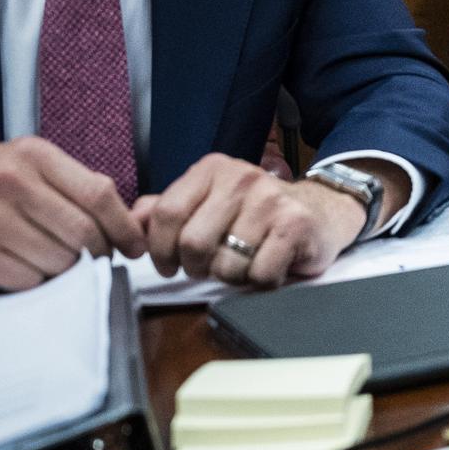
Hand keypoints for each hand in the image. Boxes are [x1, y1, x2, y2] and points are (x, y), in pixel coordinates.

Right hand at [0, 138, 144, 290]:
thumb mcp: (22, 166)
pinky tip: (21, 268)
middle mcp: (11, 181)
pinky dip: (34, 281)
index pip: (99, 193)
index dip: (123, 226)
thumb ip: (70, 185)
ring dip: (63, 269)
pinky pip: (28, 279)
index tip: (133, 245)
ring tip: (48, 260)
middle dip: (96, 253)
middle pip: (83, 232)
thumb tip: (127, 221)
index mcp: (33, 155)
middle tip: (92, 260)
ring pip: (59, 260)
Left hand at [134, 155, 370, 287]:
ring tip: (245, 262)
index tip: (168, 264)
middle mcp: (241, 177)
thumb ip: (166, 210)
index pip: (165, 214)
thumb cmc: (255, 214)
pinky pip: (259, 274)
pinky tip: (269, 264)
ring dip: (231, 276)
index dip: (159, 249)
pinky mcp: (296, 224)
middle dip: (196, 267)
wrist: (320, 211)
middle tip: (209, 266)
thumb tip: (128, 223)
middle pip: (192, 243)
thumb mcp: (208, 202)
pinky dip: (260, 281)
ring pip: (225, 264)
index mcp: (213, 169)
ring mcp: (271, 199)